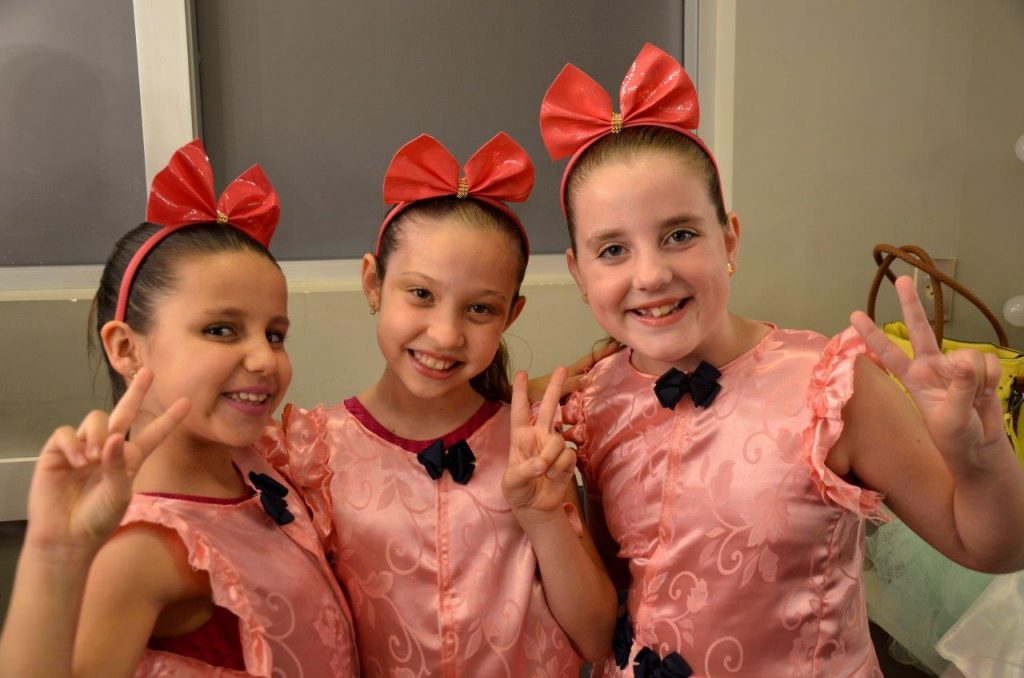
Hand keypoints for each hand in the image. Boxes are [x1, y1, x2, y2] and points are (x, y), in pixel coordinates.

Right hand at [25, 368, 189, 554]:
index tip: (187, 402)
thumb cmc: (98, 520)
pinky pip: (66, 432)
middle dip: (136, 392)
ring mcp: (83, 448)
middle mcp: (109, 449)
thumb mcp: (119, 494)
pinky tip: (76, 460)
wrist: (67, 538)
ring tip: (92, 459)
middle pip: (124, 413)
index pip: (152, 434)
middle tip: (148, 371)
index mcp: (130, 459)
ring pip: (95, 420)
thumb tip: (113, 437)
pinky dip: (72, 443)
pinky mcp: (57, 452)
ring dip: (97, 434)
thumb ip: (119, 465)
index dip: (168, 419)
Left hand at [503, 368, 577, 517]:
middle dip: (554, 387)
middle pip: (548, 407)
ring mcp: (553, 447)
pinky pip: (568, 455)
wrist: (536, 508)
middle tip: (561, 368)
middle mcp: (538, 436)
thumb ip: (524, 471)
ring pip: (558, 439)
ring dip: (551, 458)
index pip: (520, 411)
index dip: (520, 393)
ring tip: (543, 474)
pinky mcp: (567, 458)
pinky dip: (560, 468)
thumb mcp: (512, 482)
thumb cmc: (518, 491)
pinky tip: (553, 477)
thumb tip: (541, 463)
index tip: (521, 374)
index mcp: (520, 438)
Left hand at [526, 339, 621, 402]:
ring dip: (600, 375)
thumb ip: (570, 383)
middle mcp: (571, 378)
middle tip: (621, 356)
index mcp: (568, 373)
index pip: (588, 360)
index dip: (601, 353)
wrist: (519, 400)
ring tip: (616, 372)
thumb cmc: (533, 393)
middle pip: (590, 367)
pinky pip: (583, 392)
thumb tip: (590, 377)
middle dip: (604, 361)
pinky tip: (599, 394)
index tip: (616, 345)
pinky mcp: (566, 398)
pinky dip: (592, 389)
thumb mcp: (552, 387)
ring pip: (588, 378)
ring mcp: (569, 387)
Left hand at [850, 276, 1006, 467]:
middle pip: (919, 329)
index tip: (854, 316)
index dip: (872, 335)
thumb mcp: (951, 418)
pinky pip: (987, 363)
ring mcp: (954, 366)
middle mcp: (931, 366)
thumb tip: (962, 359)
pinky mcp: (978, 369)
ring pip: (968, 356)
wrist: (980, 447)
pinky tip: (985, 393)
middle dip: (911, 304)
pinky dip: (990, 380)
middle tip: (903, 280)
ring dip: (976, 379)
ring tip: (973, 399)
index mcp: (914, 378)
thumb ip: (958, 387)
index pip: (888, 353)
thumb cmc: (955, 438)